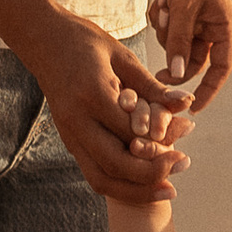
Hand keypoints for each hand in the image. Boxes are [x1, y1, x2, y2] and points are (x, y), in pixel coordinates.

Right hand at [25, 10, 184, 204]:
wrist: (42, 40)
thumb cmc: (86, 43)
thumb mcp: (124, 58)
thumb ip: (153, 87)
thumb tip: (186, 104)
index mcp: (91, 94)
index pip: (131, 131)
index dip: (162, 139)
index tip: (188, 132)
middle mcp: (76, 121)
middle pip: (116, 164)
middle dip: (152, 174)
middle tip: (183, 165)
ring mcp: (69, 136)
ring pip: (102, 180)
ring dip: (137, 191)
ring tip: (167, 188)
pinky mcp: (69, 142)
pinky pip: (94, 175)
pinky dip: (122, 185)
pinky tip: (146, 184)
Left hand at [150, 0, 231, 113]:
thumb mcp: (184, 6)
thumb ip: (179, 41)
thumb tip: (177, 73)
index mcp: (222, 26)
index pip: (221, 68)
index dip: (210, 89)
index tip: (195, 108)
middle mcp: (209, 27)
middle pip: (193, 60)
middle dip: (176, 62)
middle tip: (156, 74)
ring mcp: (192, 20)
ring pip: (175, 45)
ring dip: (166, 32)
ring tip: (165, 5)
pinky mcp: (176, 13)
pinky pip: (165, 29)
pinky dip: (159, 19)